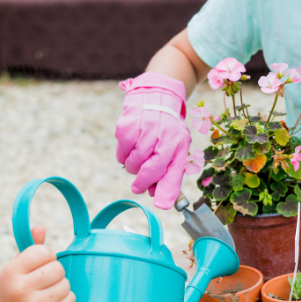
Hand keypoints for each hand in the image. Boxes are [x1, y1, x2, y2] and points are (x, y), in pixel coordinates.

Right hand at [0, 226, 75, 301]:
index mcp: (12, 272)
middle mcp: (22, 289)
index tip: (40, 263)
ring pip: (66, 284)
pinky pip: (71, 300)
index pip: (43, 251)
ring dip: (61, 285)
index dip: (46, 255)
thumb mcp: (14, 268)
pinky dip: (66, 299)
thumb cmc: (12, 290)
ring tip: (48, 292)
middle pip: (57, 268)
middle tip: (44, 279)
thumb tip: (40, 227)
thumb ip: (30, 248)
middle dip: (55, 271)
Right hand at [115, 72, 191, 208]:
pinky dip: (123, 155)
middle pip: (150, 171)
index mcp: (179, 142)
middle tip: (139, 186)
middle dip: (143, 183)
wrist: (155, 96)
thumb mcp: (175, 147)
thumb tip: (160, 198)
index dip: (166, 190)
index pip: (173, 171)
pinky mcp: (128, 125)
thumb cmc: (166, 129)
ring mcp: (145, 129)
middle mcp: (165, 135)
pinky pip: (121, 153)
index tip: (161, 205)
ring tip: (138, 156)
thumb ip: (169, 172)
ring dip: (132, 166)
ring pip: (133, 164)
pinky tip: (130, 146)